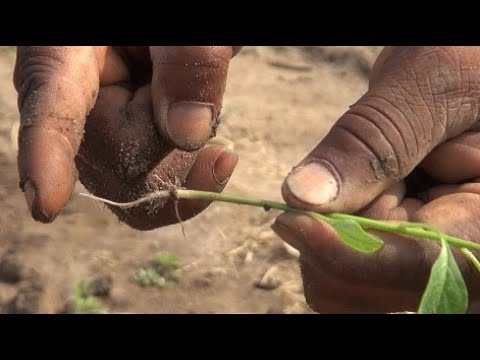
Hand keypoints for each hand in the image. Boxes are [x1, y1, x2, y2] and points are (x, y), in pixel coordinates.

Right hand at [14, 46, 240, 228]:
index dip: (48, 156)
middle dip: (172, 140)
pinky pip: (151, 197)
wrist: (167, 40)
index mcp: (66, 60)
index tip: (45, 204)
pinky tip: (219, 159)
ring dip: (185, 156)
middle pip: (119, 164)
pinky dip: (191, 182)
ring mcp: (97, 139)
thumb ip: (188, 63)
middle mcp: (73, 109)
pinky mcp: (122, 157)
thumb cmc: (172, 17)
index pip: (53, 112)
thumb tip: (188, 136)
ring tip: (192, 101)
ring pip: (139, 189)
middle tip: (191, 86)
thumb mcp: (186, 29)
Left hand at [273, 46, 479, 312]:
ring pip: (351, 281)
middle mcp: (466, 255)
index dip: (343, 252)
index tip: (287, 219)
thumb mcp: (430, 85)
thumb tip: (301, 197)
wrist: (469, 69)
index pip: (415, 265)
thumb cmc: (469, 60)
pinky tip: (355, 190)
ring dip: (331, 229)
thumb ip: (372, 142)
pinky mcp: (404, 247)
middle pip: (373, 286)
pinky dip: (330, 230)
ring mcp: (434, 256)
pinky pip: (346, 262)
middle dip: (333, 233)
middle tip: (342, 169)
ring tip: (366, 170)